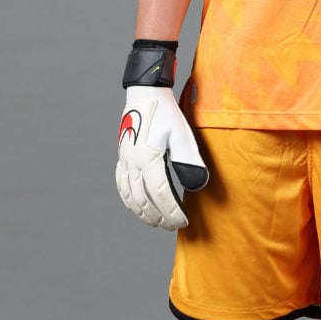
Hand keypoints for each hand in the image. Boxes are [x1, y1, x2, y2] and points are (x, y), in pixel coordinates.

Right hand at [116, 86, 208, 229]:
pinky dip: (128, 200)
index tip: (183, 222)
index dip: (172, 212)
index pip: (160, 196)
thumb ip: (189, 160)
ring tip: (155, 221)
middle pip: (143, 200)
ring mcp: (125, 160)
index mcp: (148, 159)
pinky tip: (136, 205)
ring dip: (142, 212)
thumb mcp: (182, 134)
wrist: (146, 93)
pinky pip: (121, 185)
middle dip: (158, 216)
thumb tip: (198, 185)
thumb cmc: (166, 112)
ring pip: (129, 196)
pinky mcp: (123, 155)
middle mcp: (133, 163)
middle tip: (172, 226)